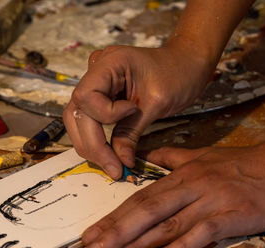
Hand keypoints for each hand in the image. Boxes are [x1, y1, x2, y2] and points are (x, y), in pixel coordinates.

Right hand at [63, 45, 212, 178]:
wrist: (187, 64)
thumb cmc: (178, 73)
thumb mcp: (157, 103)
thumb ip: (131, 132)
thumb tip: (119, 160)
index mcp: (109, 62)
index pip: (86, 96)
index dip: (104, 114)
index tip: (132, 113)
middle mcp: (97, 70)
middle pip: (77, 112)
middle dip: (93, 143)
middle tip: (114, 168)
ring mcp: (97, 83)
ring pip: (78, 119)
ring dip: (92, 145)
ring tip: (112, 164)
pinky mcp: (102, 95)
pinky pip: (90, 119)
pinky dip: (97, 139)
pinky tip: (109, 153)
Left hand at [81, 138, 264, 247]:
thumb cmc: (244, 163)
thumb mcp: (204, 155)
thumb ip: (174, 157)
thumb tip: (150, 157)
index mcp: (183, 174)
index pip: (142, 197)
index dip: (115, 215)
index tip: (93, 231)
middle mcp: (191, 186)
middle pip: (147, 210)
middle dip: (116, 231)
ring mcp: (210, 200)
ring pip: (168, 223)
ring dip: (137, 242)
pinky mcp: (230, 215)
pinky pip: (201, 233)